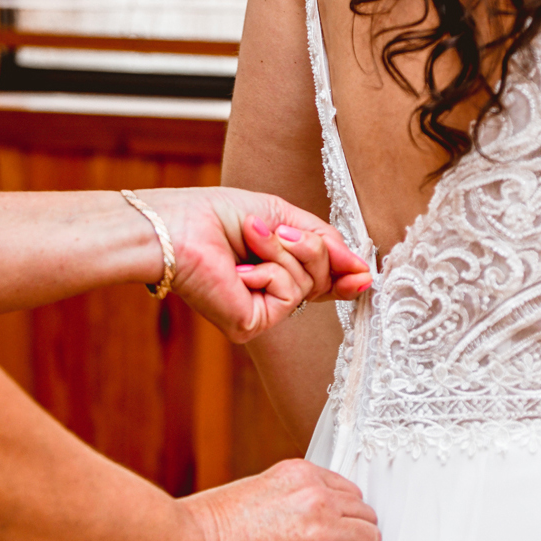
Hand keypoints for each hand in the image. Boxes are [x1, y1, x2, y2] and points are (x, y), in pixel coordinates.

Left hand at [137, 187, 371, 342]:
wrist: (175, 227)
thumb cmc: (214, 216)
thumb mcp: (281, 217)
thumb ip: (324, 243)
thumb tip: (363, 271)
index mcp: (274, 269)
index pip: (321, 279)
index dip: (345, 274)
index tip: (364, 273)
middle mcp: (268, 296)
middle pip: (324, 278)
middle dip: (309, 247)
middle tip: (277, 231)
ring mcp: (260, 312)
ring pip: (309, 283)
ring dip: (283, 251)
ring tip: (250, 239)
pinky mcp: (250, 325)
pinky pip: (290, 294)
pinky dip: (269, 271)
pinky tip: (240, 269)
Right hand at [178, 458, 379, 540]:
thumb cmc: (206, 526)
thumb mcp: (255, 491)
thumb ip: (289, 501)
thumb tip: (304, 523)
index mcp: (300, 474)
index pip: (348, 492)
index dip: (341, 517)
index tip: (329, 533)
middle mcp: (315, 497)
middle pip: (365, 516)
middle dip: (351, 539)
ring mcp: (319, 531)